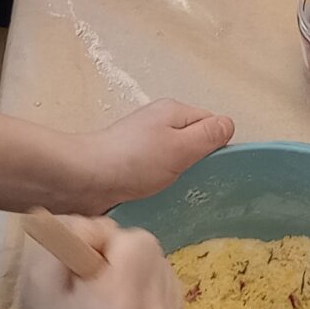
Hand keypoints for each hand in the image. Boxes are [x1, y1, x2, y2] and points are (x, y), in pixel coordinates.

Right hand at [10, 214, 183, 308]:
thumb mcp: (40, 271)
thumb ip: (70, 236)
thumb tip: (103, 227)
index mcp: (120, 301)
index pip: (138, 240)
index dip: (110, 243)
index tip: (87, 264)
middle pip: (153, 252)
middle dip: (125, 255)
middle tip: (95, 278)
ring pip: (165, 268)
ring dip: (139, 271)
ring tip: (109, 295)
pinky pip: (171, 290)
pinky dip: (151, 289)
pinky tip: (126, 306)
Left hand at [56, 99, 236, 214]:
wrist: (81, 179)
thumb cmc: (132, 161)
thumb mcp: (181, 147)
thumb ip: (209, 135)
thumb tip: (228, 125)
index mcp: (174, 111)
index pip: (212, 124)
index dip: (216, 146)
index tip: (210, 169)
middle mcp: (159, 123)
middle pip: (194, 142)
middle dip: (197, 164)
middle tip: (192, 185)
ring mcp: (142, 143)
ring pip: (176, 161)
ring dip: (176, 178)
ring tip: (171, 193)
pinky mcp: (129, 164)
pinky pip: (156, 174)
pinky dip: (158, 186)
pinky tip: (154, 197)